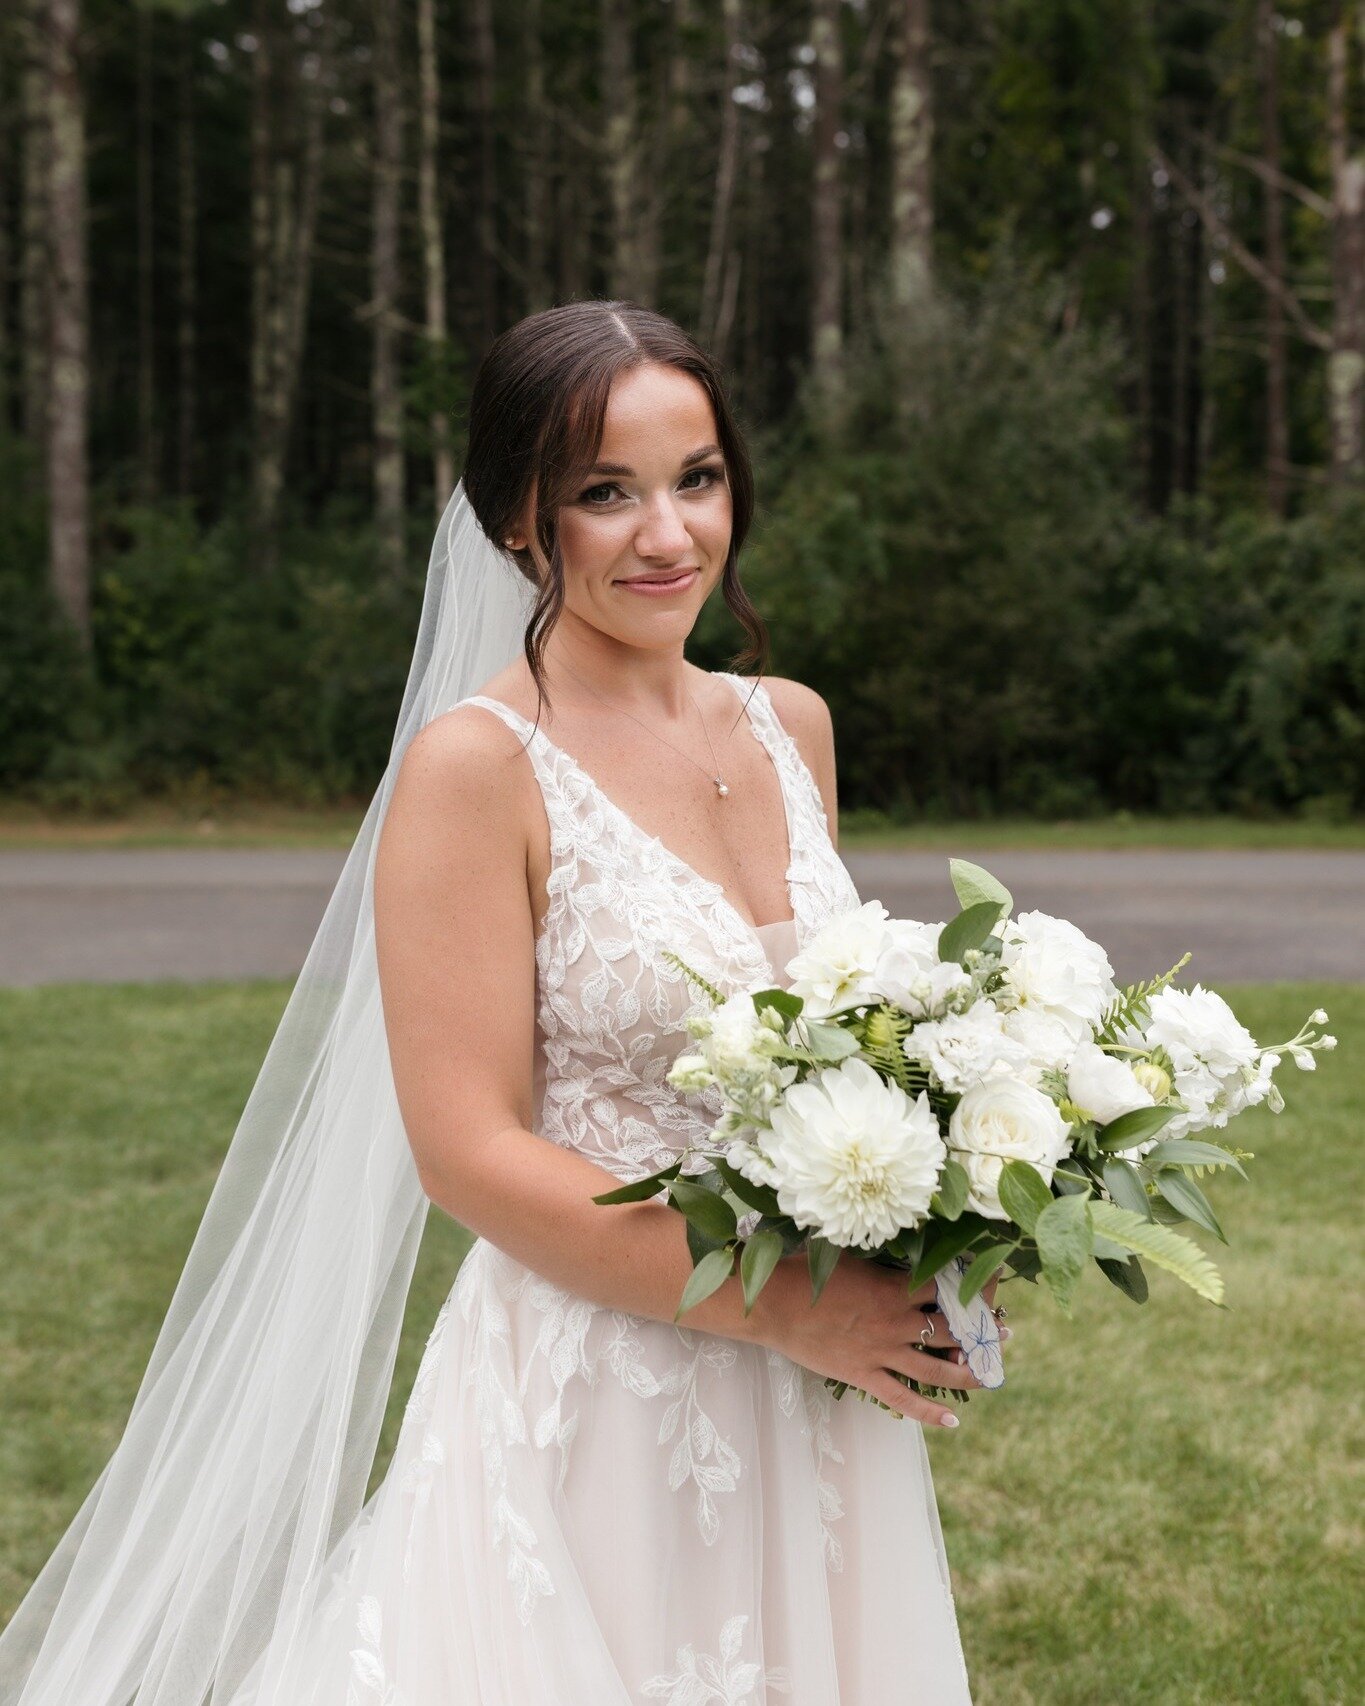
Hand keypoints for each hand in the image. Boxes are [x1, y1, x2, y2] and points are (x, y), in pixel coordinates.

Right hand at [750, 1255, 987, 1428]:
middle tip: (1005, 1334)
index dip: (975, 1289)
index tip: (996, 1287)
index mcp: (895, 1288)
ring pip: (937, 1370)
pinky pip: (903, 1400)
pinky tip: (951, 1422)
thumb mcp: (850, 1255)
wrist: (775, 1304)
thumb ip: (882, 1258)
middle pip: (952, 1330)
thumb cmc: (808, 1271)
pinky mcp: (865, 1376)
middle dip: (983, 1333)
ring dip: (968, 1373)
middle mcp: (896, 1322)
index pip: (948, 1289)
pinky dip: (929, 1414)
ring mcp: (882, 1352)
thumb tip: (906, 1243)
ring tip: (990, 1375)